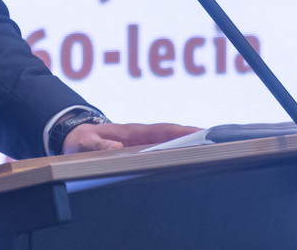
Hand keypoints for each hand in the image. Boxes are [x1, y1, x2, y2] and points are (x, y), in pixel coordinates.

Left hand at [62, 121, 200, 153]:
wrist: (77, 138)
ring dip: (189, 149)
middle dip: (196, 139)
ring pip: (171, 145)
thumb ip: (98, 146)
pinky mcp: (142, 153)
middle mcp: (143, 136)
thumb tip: (116, 151)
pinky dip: (177, 157)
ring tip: (212, 157)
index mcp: (134, 131)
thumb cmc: (83, 140)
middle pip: (174, 137)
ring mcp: (144, 144)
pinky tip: (189, 166)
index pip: (163, 130)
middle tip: (220, 146)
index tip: (203, 132)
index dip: (183, 131)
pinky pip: (163, 154)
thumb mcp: (86, 143)